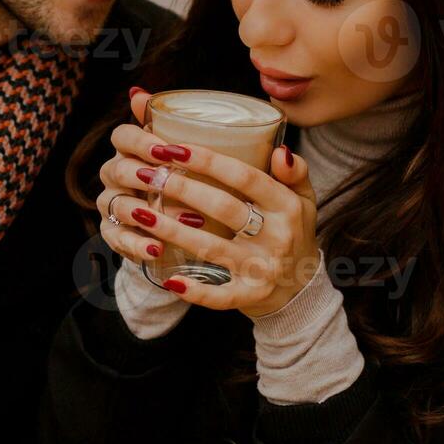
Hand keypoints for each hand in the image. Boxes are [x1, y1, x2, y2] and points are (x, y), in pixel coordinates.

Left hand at [92, 89, 317, 317]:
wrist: (302, 290)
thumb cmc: (293, 232)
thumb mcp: (303, 198)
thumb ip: (293, 170)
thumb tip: (278, 151)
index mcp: (286, 205)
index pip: (244, 176)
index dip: (208, 161)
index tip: (174, 147)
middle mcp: (277, 236)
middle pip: (223, 207)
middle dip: (181, 189)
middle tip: (147, 174)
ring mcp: (263, 268)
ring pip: (211, 247)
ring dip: (172, 230)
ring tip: (140, 213)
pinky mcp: (251, 295)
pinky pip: (220, 296)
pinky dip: (194, 291)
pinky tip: (169, 279)